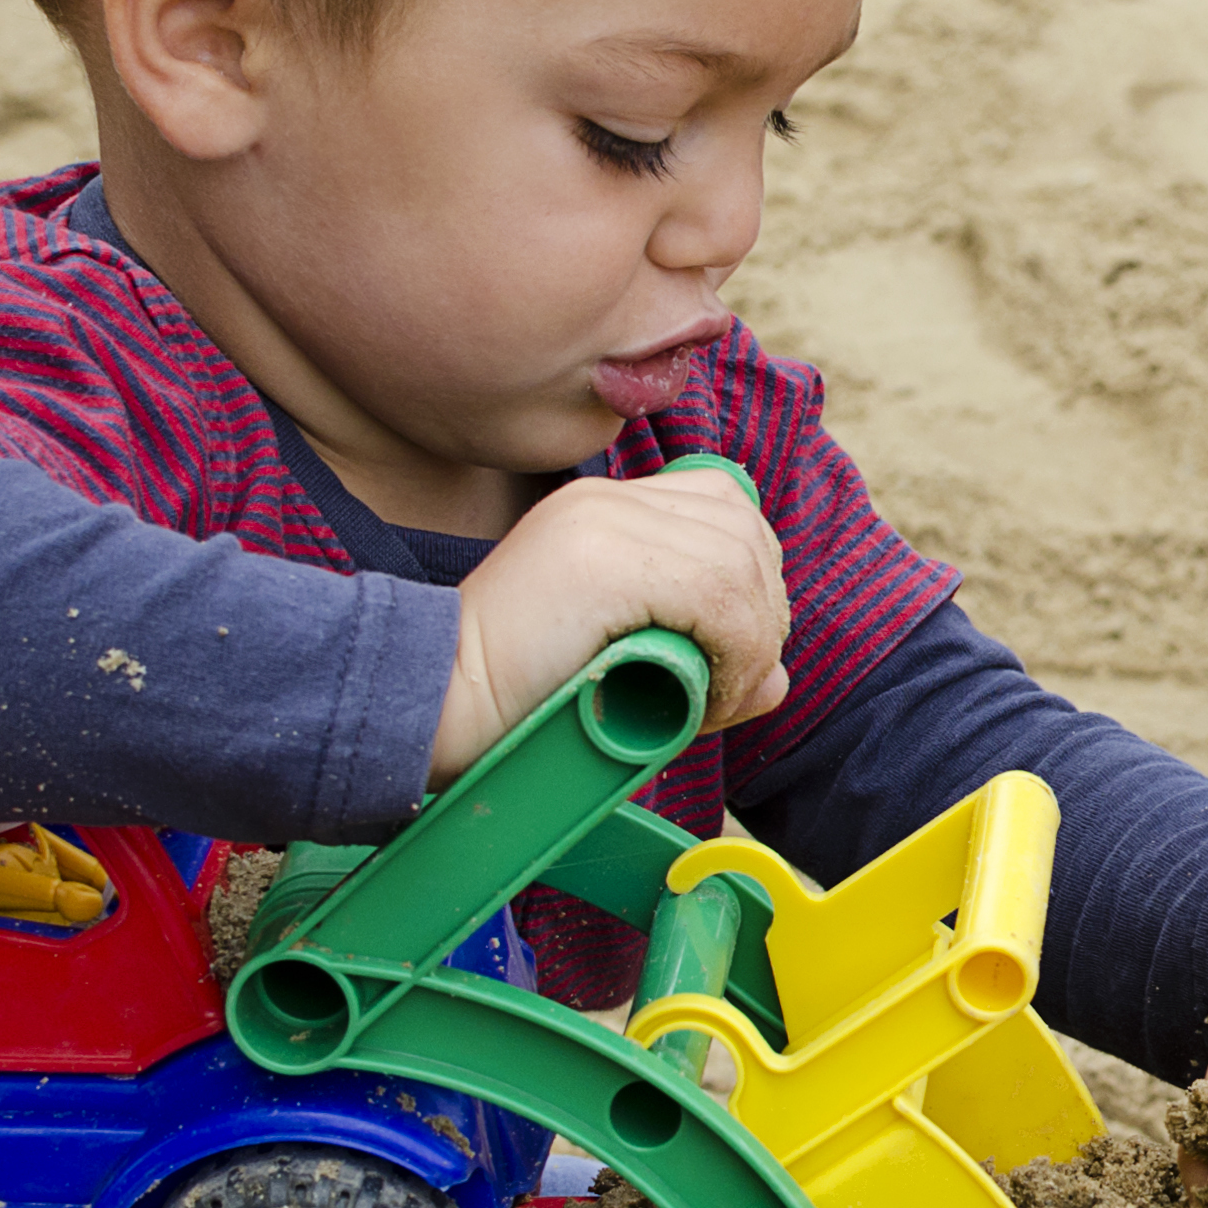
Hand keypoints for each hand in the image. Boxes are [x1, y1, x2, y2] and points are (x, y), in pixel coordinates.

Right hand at [430, 469, 788, 781]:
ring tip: (714, 700)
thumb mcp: (625, 665)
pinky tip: (706, 698)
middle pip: (744, 529)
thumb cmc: (519, 703)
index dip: (751, 586)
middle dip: (762, 615)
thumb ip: (703, 660)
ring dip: (750, 643)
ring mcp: (603, 519)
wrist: (429, 709)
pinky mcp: (604, 558)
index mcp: (604, 509)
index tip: (729, 659)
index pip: (724, 509)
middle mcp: (607, 498)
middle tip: (730, 686)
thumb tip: (778, 682)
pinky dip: (735, 654)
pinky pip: (719, 595)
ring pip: (740, 562)